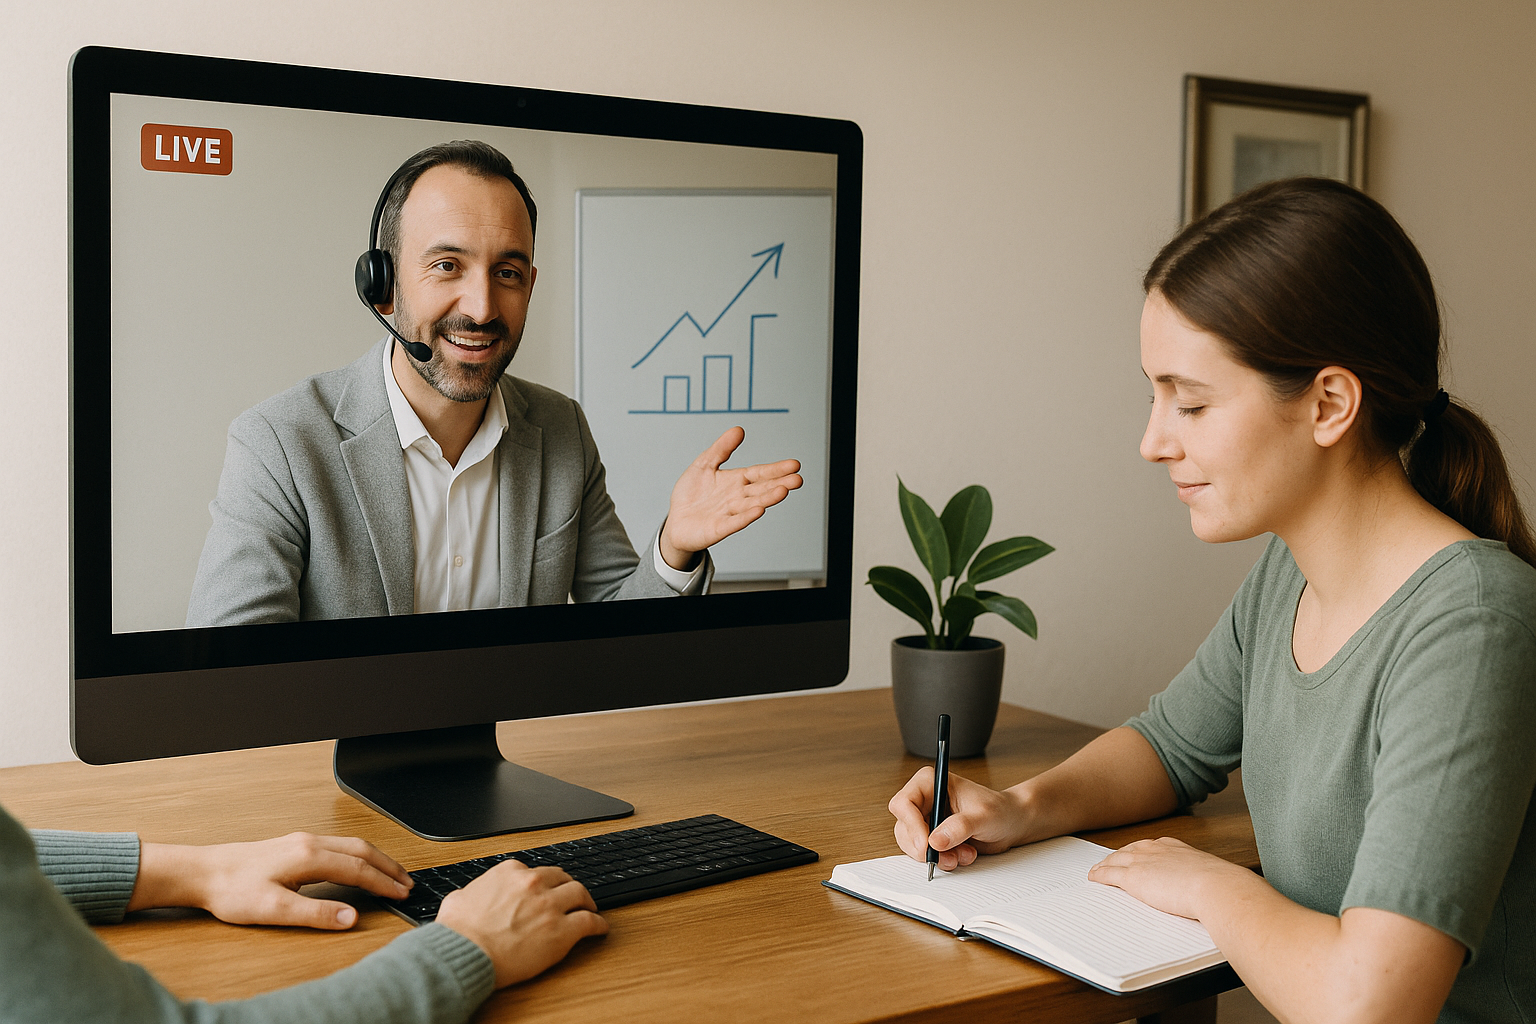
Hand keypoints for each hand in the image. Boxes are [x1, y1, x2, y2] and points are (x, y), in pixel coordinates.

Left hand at [129, 832, 412, 929]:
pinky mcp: (295, 844)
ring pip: (350, 845)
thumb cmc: (232, 891)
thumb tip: (351, 916)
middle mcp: (310, 842)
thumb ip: (316, 913)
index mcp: (309, 856)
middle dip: (388, 866)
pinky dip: (358, 855)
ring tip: (390, 874)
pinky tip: (357, 866)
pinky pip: (338, 845)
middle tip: (407, 882)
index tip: (402, 893)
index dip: (383, 882)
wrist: (203, 872)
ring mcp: (303, 840)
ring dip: (375, 858)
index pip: (358, 868)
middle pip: (361, 850)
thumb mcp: (274, 909)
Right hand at [436, 861, 608, 987]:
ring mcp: (550, 905)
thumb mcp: (458, 899)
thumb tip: (466, 898)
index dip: (541, 883)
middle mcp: (533, 883)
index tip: (543, 890)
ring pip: (579, 893)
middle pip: (561, 878)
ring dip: (586, 900)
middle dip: (567, 885)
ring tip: (589, 907)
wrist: (464, 954)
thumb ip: (472, 893)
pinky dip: (598, 924)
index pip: (534, 871)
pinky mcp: (562, 930)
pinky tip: (600, 928)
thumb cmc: (458, 932)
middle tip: (570, 895)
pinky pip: (589, 922)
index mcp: (510, 872)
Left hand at [659, 426, 801, 568]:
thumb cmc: (691, 495)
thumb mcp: (704, 464)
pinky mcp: (719, 528)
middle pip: (761, 489)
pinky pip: (734, 522)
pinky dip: (746, 516)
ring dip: (768, 498)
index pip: (760, 473)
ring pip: (752, 504)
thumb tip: (739, 429)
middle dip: (780, 483)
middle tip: (797, 479)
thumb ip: (721, 448)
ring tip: (783, 491)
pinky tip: (758, 510)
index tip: (794, 464)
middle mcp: (737, 498)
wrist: (675, 522)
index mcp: (736, 481)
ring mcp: (730, 513)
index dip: (776, 469)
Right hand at [888, 767, 1030, 872]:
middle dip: (924, 847)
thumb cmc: (1000, 810)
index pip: (904, 803)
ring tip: (961, 854)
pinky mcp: (932, 837)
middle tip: (944, 857)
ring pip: (912, 844)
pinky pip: (925, 854)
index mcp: (930, 782)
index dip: (911, 826)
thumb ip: (960, 826)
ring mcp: (927, 820)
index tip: (927, 845)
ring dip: (937, 856)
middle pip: (904, 828)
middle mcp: (925, 800)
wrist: (1012, 823)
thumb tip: (935, 841)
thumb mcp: (983, 816)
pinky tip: (963, 854)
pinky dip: (943, 860)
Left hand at [1086, 837, 1249, 919]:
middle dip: (1118, 856)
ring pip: (1115, 860)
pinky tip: (1093, 878)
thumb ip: (1203, 878)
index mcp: (1174, 846)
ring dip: (1104, 865)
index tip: (1133, 855)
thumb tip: (1214, 888)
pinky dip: (1099, 875)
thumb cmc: (1221, 886)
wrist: (1216, 887)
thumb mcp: (1210, 876)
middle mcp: (1155, 849)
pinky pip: (1108, 874)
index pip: (1149, 846)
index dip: (1138, 852)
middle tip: (1109, 861)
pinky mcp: (1133, 877)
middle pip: (1129, 850)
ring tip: (1097, 870)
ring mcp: (1142, 861)